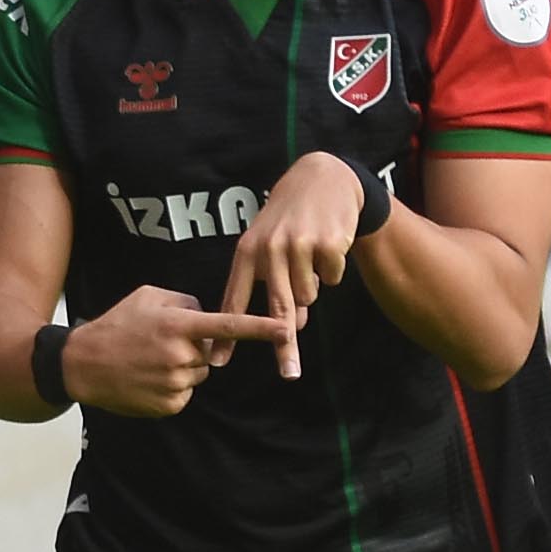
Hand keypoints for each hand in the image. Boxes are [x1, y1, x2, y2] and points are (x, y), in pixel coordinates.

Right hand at [62, 280, 287, 415]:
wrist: (82, 365)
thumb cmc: (116, 325)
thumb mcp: (147, 297)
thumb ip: (184, 302)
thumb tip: (207, 314)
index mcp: (178, 325)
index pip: (229, 326)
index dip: (261, 329)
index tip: (286, 329)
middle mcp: (180, 355)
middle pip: (209, 354)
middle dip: (193, 349)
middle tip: (159, 345)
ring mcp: (175, 383)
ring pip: (198, 375)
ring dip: (182, 368)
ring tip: (149, 361)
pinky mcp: (169, 405)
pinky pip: (185, 394)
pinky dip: (172, 387)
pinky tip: (147, 379)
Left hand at [220, 151, 378, 380]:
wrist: (322, 178)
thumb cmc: (291, 220)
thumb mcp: (272, 246)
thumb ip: (276, 286)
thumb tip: (295, 325)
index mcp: (247, 252)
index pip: (234, 300)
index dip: (227, 334)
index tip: (217, 361)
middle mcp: (269, 249)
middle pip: (278, 309)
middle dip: (284, 345)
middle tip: (289, 373)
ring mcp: (298, 246)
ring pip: (310, 296)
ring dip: (314, 287)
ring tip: (311, 258)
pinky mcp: (326, 244)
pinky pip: (333, 279)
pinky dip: (333, 270)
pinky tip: (328, 245)